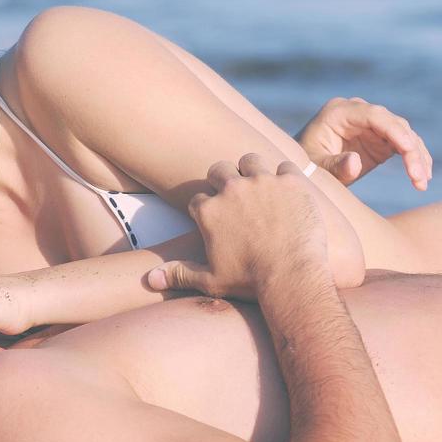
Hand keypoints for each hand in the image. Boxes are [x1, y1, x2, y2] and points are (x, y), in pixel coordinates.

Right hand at [146, 153, 360, 298]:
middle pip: (219, 170)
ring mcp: (263, 182)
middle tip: (235, 195)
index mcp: (209, 211)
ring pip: (251, 160)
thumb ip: (179, 274)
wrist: (291, 276)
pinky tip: (288, 192)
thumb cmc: (249, 281)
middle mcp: (232, 189)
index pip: (199, 199)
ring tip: (260, 186)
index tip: (216, 219)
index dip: (206, 208)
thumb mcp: (210, 280)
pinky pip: (284, 167)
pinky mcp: (291, 182)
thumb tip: (150, 279)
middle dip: (223, 180)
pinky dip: (285, 178)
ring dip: (252, 170)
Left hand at [296, 97, 431, 189]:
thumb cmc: (305, 167)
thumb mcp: (314, 169)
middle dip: (410, 149)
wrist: (305, 170)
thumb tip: (355, 163)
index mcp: (340, 112)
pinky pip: (403, 145)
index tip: (408, 149)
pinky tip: (423, 178)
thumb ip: (334, 166)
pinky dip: (414, 159)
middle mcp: (359, 113)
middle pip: (393, 124)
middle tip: (418, 177)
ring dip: (417, 156)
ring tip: (422, 182)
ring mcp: (371, 125)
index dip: (393, 130)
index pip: (374, 115)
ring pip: (404, 134)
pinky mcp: (380, 139)